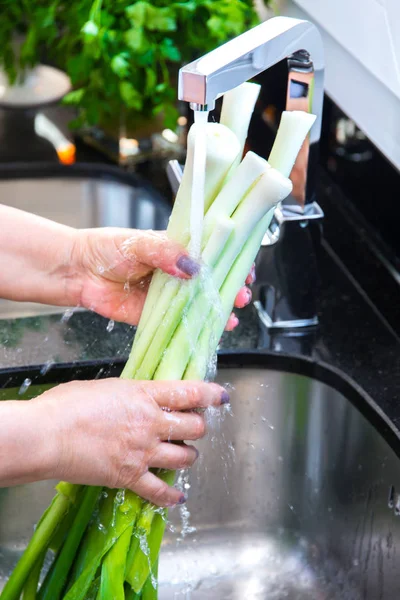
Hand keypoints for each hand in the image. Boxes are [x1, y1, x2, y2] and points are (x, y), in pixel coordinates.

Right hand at [20, 379, 228, 505]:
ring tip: (182, 454)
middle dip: (198, 427)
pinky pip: (161, 491)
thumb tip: (139, 399)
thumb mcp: (107, 387)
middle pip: (195, 427)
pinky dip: (172, 495)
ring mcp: (143, 452)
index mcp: (144, 395)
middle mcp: (151, 423)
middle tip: (191, 427)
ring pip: (186, 457)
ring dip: (188, 455)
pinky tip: (177, 496)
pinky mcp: (130, 477)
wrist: (47, 435)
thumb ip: (130, 394)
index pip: (189, 393)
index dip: (211, 394)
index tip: (221, 397)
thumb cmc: (68, 404)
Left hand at [71, 228, 252, 328]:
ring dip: (217, 312)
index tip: (246, 271)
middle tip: (241, 297)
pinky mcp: (154, 315)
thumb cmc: (106, 248)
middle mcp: (175, 273)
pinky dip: (195, 329)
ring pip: (198, 305)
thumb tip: (192, 266)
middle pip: (210, 282)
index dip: (232, 262)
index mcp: (176, 249)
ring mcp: (166, 295)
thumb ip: (166, 252)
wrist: (78, 271)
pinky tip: (209, 332)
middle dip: (230, 290)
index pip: (212, 254)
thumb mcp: (139, 242)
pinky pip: (178, 323)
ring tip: (230, 318)